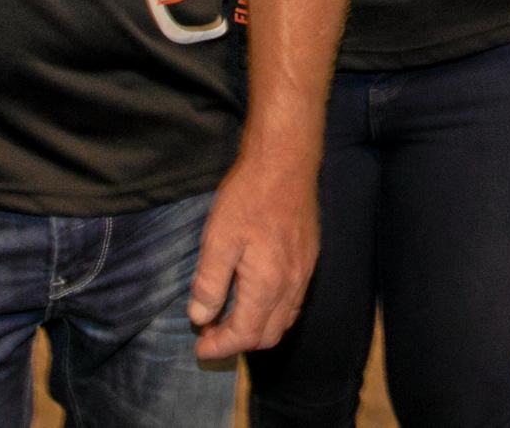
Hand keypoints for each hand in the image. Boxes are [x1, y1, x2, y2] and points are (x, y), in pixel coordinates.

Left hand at [184, 147, 317, 360]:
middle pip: (268, 335)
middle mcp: (291, 286)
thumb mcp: (218, 238)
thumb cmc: (248, 197)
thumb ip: (210, 283)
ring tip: (230, 319)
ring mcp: (304, 273)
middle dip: (238, 343)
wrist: (286, 161)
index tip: (199, 347)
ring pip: (285, 321)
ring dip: (257, 329)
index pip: (245, 334)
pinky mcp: (309, 259)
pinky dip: (274, 314)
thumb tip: (200, 317)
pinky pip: (294, 303)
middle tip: (211, 333)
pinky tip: (257, 299)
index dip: (220, 346)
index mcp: (268, 285)